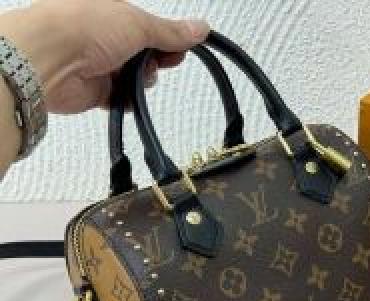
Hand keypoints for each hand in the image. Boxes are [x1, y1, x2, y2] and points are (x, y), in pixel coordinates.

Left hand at [0, 0, 208, 113]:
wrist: (51, 60)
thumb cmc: (83, 28)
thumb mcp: (140, 24)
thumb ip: (172, 33)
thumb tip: (199, 28)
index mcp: (112, 12)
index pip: (150, 28)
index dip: (169, 39)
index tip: (182, 47)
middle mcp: (104, 37)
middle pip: (145, 54)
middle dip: (156, 61)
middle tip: (160, 62)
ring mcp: (99, 64)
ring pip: (136, 78)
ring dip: (142, 80)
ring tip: (136, 76)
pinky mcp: (94, 91)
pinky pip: (121, 99)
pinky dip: (128, 100)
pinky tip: (127, 94)